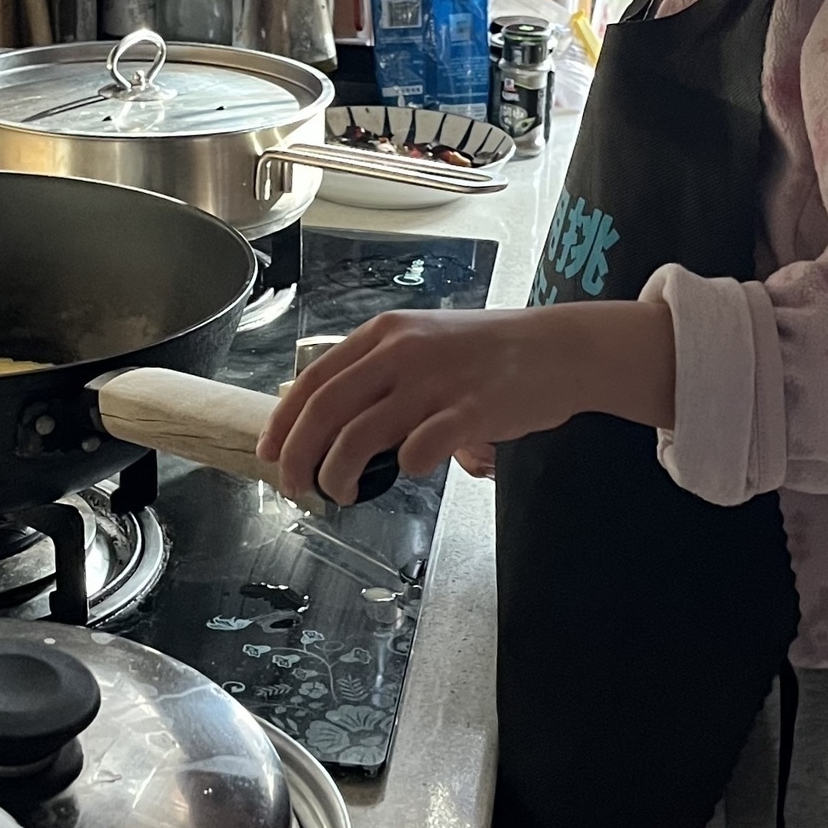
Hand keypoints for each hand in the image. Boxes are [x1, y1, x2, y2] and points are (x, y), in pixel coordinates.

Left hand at [256, 300, 676, 506]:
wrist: (557, 349)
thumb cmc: (488, 352)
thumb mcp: (424, 343)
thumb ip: (382, 375)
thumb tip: (337, 424)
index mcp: (385, 334)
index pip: (313, 380)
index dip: (283, 422)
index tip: (269, 452)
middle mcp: (402, 352)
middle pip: (325, 410)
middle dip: (298, 457)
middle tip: (294, 487)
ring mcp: (434, 381)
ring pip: (359, 437)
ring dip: (340, 475)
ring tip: (341, 493)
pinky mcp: (468, 410)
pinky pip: (418, 451)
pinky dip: (406, 467)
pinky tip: (412, 468)